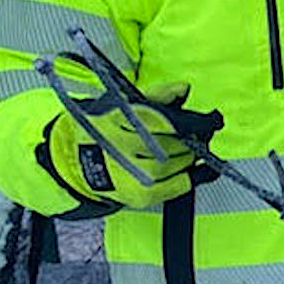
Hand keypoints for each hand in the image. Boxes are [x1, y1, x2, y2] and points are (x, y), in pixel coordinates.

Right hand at [43, 82, 202, 209]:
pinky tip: (194, 169)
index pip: (170, 120)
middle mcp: (125, 147)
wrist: (73, 164)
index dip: (196, 121)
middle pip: (179, 142)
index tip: (210, 120)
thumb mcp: (120, 104)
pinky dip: (193, 175)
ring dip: (190, 155)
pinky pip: (181, 184)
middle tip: (197, 134)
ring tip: (183, 149)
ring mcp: (134, 173)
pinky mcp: (141, 194)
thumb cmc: (100, 131)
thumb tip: (184, 89)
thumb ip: (156, 96)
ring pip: (182, 162)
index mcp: (119, 120)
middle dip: (194, 137)